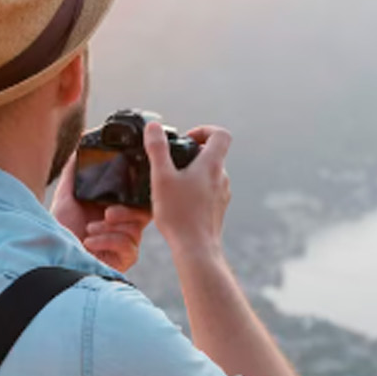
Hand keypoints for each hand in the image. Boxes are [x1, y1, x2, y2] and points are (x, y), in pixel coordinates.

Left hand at [51, 155, 151, 272]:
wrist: (51, 257)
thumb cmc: (60, 230)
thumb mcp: (66, 196)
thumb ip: (74, 173)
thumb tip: (79, 149)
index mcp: (114, 209)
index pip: (136, 198)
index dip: (135, 192)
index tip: (127, 186)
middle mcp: (122, 226)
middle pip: (144, 212)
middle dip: (126, 211)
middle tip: (107, 213)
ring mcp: (125, 243)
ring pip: (136, 228)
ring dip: (111, 228)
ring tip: (90, 229)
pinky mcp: (124, 259)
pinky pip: (128, 245)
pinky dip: (107, 241)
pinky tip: (90, 241)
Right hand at [145, 121, 231, 258]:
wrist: (196, 249)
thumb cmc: (179, 214)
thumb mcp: (161, 177)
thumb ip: (157, 149)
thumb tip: (153, 126)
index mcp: (212, 165)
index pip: (220, 134)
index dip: (204, 130)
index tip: (186, 139)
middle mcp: (222, 178)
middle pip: (213, 154)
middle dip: (192, 154)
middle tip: (172, 164)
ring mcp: (223, 194)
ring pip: (210, 174)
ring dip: (193, 173)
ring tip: (171, 185)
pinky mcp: (218, 209)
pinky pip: (209, 191)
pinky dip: (195, 190)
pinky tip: (178, 203)